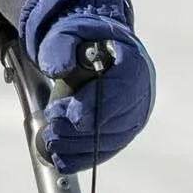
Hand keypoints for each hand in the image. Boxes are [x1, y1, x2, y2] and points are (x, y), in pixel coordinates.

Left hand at [21, 0, 154, 171]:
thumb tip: (58, 68)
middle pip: (117, 118)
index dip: (98, 106)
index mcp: (133, 62)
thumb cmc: (83, 39)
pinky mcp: (123, 130)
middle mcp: (140, 91)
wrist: (92, 47)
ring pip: (111, 138)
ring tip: (51, 141)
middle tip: (53, 127)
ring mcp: (134, 113)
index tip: (73, 116)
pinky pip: (107, 149)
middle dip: (83, 129)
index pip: (122, 89)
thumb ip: (60, 47)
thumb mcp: (68, 33)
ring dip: (80, 146)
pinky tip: (62, 159)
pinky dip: (84, 157)